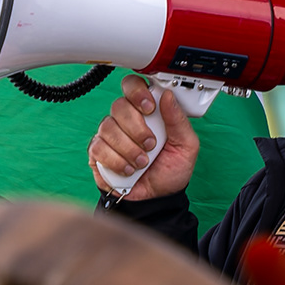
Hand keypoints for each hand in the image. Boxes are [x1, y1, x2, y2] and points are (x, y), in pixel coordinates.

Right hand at [88, 75, 198, 201]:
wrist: (158, 199)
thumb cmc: (171, 170)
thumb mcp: (186, 146)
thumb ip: (178, 120)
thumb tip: (167, 95)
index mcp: (147, 111)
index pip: (132, 85)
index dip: (137, 92)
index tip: (149, 108)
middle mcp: (126, 119)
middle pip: (119, 106)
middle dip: (137, 128)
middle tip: (151, 144)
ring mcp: (110, 135)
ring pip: (108, 127)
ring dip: (128, 148)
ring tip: (142, 162)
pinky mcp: (98, 153)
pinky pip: (98, 147)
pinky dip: (116, 161)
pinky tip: (128, 169)